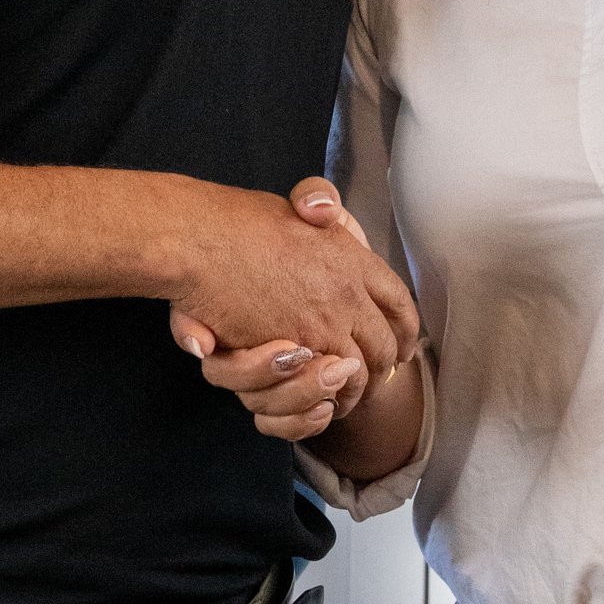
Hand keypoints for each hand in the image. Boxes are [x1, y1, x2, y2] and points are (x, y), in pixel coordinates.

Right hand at [163, 177, 413, 403]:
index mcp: (352, 259)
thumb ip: (318, 200)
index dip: (406, 329)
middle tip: (375, 378)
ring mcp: (320, 327)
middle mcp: (345, 295)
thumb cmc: (239, 222)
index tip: (405, 345)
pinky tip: (322, 403)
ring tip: (345, 396)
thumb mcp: (293, 202)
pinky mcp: (291, 353)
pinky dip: (326, 402)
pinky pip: (325, 390)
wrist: (197, 240)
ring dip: (354, 391)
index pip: (399, 302)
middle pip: (384, 346)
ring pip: (356, 375)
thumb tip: (322, 211)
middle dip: (383, 368)